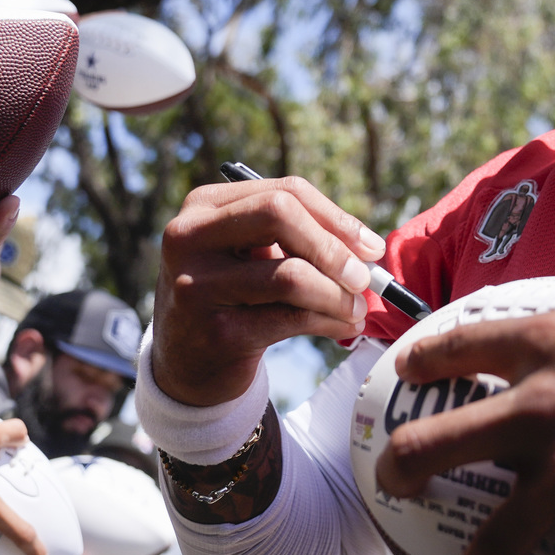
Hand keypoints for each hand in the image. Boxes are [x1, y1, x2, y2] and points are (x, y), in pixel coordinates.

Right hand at [154, 176, 384, 405]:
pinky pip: (290, 319)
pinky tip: (341, 327)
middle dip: (334, 248)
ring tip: (357, 309)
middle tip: (364, 278)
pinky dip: (328, 322)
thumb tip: (366, 248)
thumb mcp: (249, 255)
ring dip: (337, 295)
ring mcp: (198, 285)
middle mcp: (190, 238)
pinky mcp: (216, 332)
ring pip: (291, 275)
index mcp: (203, 206)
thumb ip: (297, 239)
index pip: (284, 191)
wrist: (184, 362)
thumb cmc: (232, 296)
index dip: (335, 217)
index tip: (370, 247)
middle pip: (280, 214)